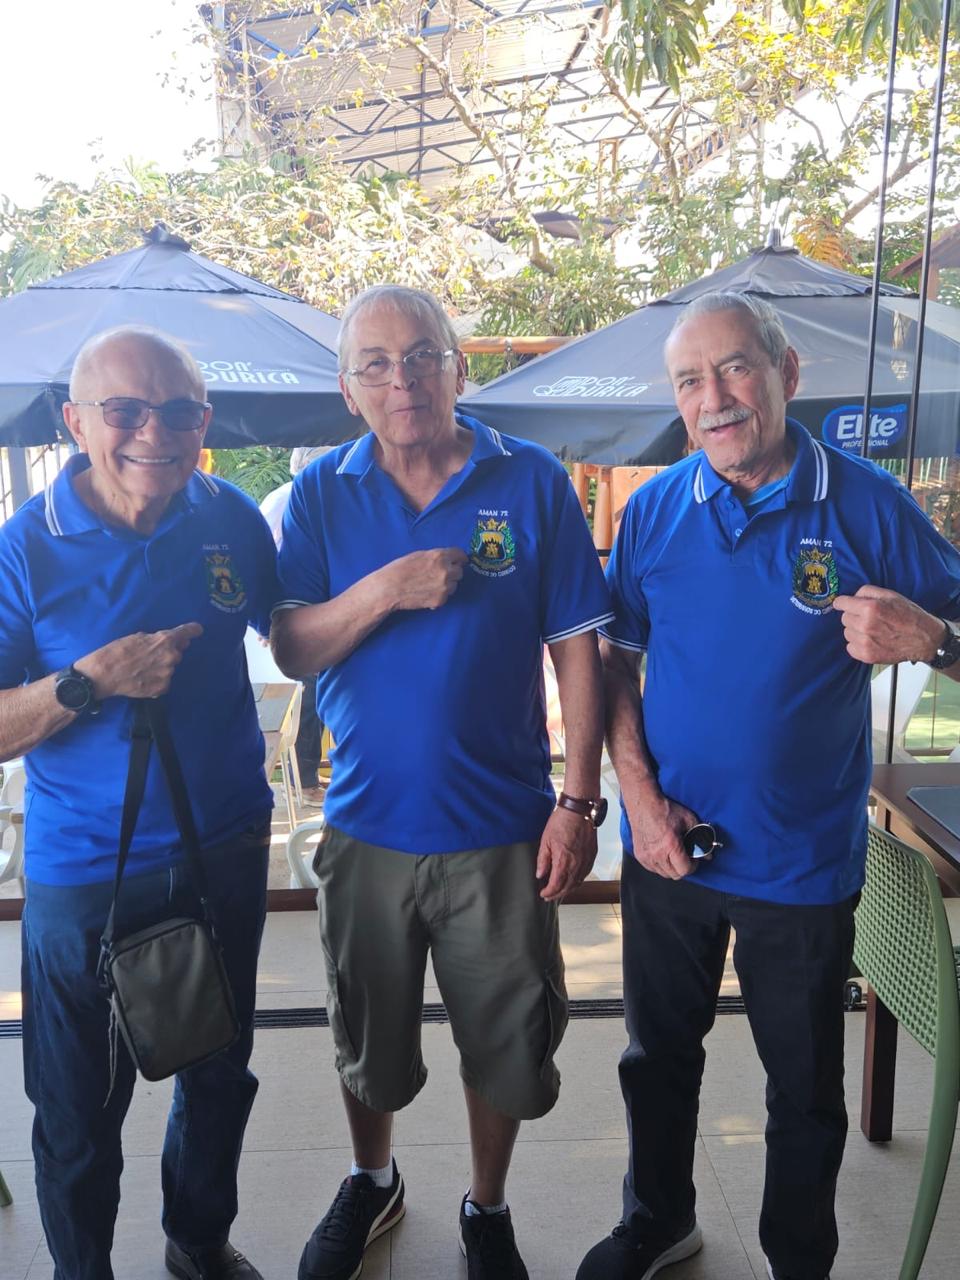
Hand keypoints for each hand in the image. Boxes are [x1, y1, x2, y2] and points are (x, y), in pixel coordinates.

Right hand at [77, 623, 202, 699]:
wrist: (105, 674)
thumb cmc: (118, 651)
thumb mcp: (137, 637)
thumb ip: (156, 639)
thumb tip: (169, 642)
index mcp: (165, 640)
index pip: (188, 633)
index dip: (193, 630)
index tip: (198, 630)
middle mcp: (171, 656)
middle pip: (178, 652)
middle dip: (168, 652)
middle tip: (150, 655)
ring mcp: (168, 674)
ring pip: (170, 668)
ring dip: (161, 667)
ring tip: (142, 669)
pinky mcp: (162, 688)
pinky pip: (164, 682)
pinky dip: (156, 681)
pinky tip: (142, 679)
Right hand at [381, 548, 466, 611]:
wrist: (389, 588)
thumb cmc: (400, 569)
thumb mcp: (419, 555)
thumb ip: (436, 556)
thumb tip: (448, 559)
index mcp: (440, 556)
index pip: (461, 555)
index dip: (460, 558)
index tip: (460, 561)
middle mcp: (446, 571)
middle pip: (460, 572)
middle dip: (452, 572)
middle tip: (440, 575)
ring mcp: (444, 587)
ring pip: (454, 585)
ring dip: (447, 585)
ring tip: (431, 585)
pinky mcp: (440, 600)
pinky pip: (446, 597)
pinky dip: (440, 595)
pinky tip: (427, 593)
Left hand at [536, 806, 597, 900]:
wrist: (579, 810)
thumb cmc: (562, 822)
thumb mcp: (546, 840)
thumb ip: (543, 860)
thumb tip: (540, 874)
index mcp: (563, 862)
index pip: (556, 885)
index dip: (549, 892)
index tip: (543, 894)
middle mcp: (577, 865)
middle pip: (567, 887)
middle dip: (557, 894)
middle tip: (549, 896)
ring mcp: (586, 861)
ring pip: (578, 882)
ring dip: (568, 889)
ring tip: (560, 891)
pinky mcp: (592, 855)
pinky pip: (585, 873)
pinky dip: (578, 880)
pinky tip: (573, 880)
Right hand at [626, 786, 698, 879]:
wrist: (644, 803)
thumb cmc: (664, 809)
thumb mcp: (688, 820)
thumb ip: (700, 838)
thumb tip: (708, 854)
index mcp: (670, 845)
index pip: (684, 870)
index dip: (692, 866)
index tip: (694, 859)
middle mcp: (656, 854)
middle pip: (674, 875)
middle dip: (683, 868)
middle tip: (686, 857)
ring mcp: (646, 856)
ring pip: (664, 873)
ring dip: (671, 868)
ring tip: (674, 855)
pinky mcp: (639, 855)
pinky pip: (653, 869)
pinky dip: (660, 865)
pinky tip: (663, 854)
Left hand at [833, 585, 943, 663]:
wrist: (923, 639)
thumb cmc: (909, 615)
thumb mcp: (890, 595)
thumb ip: (867, 592)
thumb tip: (851, 596)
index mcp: (870, 608)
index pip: (841, 603)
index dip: (842, 602)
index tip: (843, 604)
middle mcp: (865, 625)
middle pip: (844, 618)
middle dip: (853, 616)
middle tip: (868, 618)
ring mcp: (865, 642)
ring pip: (847, 633)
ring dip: (856, 630)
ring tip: (872, 630)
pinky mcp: (866, 656)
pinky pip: (850, 647)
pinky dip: (857, 644)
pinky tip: (870, 640)